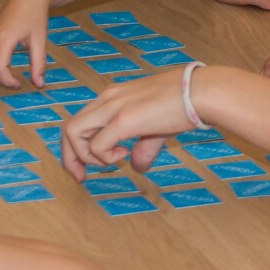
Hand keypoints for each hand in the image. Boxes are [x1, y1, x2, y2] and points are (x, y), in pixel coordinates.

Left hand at [60, 72, 195, 181]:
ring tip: (110, 162)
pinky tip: (124, 155)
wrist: (201, 92)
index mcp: (112, 97)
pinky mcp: (124, 119)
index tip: (85, 168)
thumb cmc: (183, 104)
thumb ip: (143, 147)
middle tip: (81, 177)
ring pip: (73, 133)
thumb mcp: (156, 127)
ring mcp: (113, 107)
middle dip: (70, 157)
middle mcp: (107, 98)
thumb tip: (137, 167)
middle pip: (68, 128)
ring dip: (84, 156)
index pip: (79, 121)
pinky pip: (97, 145)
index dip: (76, 148)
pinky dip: (104, 158)